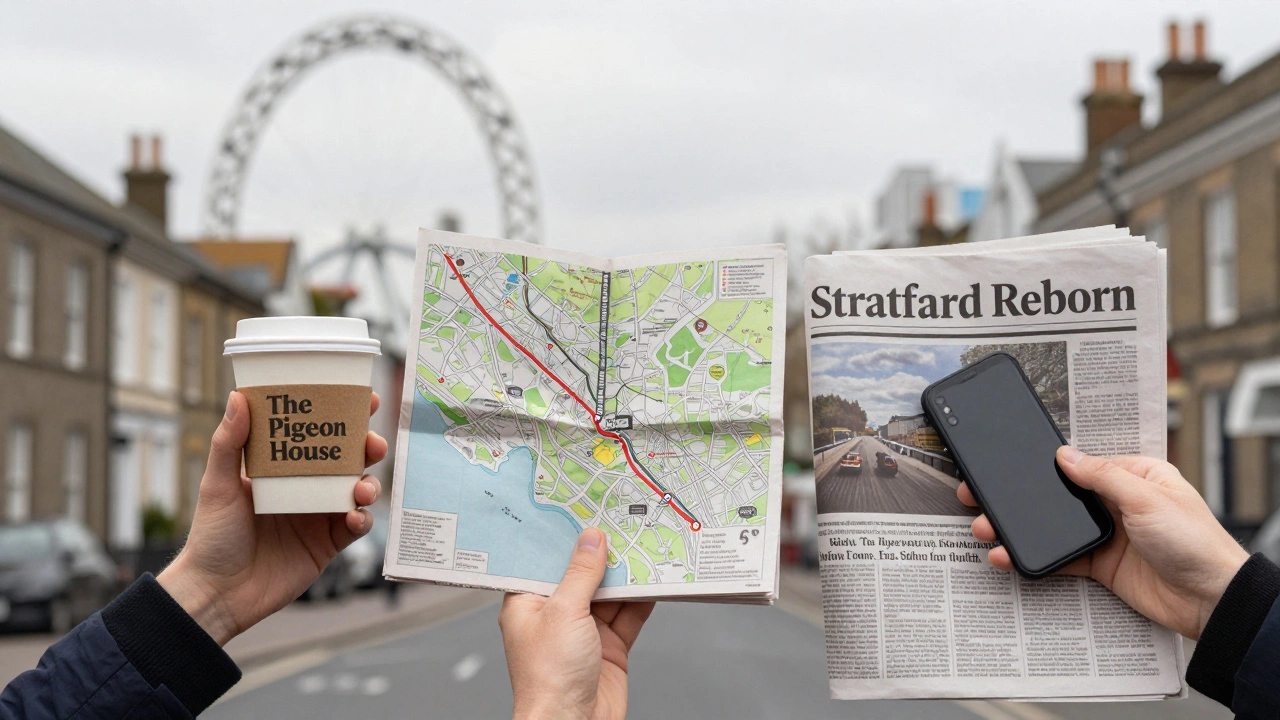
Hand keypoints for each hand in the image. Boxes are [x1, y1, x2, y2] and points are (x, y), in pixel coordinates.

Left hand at [157, 391, 386, 644]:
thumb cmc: (211, 537)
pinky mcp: (328, 544)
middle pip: (348, 458)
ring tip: (362, 489)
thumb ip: (229, 443)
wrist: (218, 593)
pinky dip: (362, 519)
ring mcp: (319, 515)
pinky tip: (353, 517)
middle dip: (368, 446)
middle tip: (373, 443)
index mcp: (282, 467)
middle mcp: (305, 487)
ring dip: (369, 484)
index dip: (343, 415)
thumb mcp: (217, 485)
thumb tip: (237, 397)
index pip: (318, 433)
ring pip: (359, 489)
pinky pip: (356, 526)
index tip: (362, 399)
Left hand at [499, 528, 655, 719]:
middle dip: (601, 552)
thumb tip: (592, 539)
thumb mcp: (563, 612)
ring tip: (644, 544)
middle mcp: (555, 615)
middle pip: (581, 574)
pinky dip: (642, 598)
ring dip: (627, 573)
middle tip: (620, 522)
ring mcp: (584, 631)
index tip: (580, 509)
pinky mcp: (609, 646)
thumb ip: (581, 574)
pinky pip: (628, 614)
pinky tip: (655, 578)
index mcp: (528, 603)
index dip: (562, 536)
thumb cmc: (549, 679)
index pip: (544, 560)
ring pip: (609, 592)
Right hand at [959, 446, 1248, 639]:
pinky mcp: (1099, 566)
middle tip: (981, 495)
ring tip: (987, 528)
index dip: (1044, 464)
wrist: (1210, 600)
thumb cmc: (1195, 542)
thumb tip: (1066, 455)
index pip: (1081, 463)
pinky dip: (1034, 558)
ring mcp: (1106, 535)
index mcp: (1134, 476)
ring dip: (1018, 529)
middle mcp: (1117, 503)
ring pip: (1052, 527)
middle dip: (1019, 498)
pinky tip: (1009, 556)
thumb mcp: (1147, 497)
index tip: (1010, 463)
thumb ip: (1103, 475)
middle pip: (1058, 496)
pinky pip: (1059, 558)